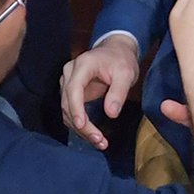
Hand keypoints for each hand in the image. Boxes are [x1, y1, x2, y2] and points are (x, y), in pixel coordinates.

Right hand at [59, 36, 141, 150]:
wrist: (115, 51)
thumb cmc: (121, 60)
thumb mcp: (126, 73)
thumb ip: (118, 92)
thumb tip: (111, 114)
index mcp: (82, 65)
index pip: (73, 89)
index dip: (76, 108)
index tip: (82, 125)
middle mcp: (69, 74)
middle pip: (68, 103)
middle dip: (82, 125)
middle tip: (100, 141)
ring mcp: (67, 83)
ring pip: (67, 111)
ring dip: (81, 129)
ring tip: (100, 142)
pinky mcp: (71, 93)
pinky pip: (72, 112)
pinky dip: (81, 126)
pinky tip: (94, 136)